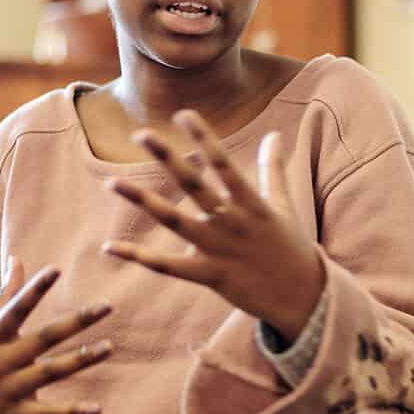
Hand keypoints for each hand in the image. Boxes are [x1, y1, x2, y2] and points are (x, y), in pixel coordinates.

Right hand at [0, 263, 111, 413]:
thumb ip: (3, 296)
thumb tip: (17, 259)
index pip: (15, 308)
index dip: (35, 289)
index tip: (56, 269)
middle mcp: (0, 361)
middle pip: (44, 339)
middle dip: (76, 322)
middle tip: (108, 306)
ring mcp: (8, 389)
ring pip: (51, 373)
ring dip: (81, 360)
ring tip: (110, 347)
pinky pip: (48, 413)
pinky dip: (72, 412)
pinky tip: (97, 409)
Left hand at [103, 111, 325, 340]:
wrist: (304, 299)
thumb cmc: (291, 248)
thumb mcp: (284, 206)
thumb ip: (274, 169)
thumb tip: (275, 134)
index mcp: (252, 204)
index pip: (224, 164)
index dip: (205, 138)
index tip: (184, 114)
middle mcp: (233, 223)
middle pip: (195, 186)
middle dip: (168, 159)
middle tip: (142, 134)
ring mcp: (220, 250)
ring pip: (175, 222)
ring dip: (143, 201)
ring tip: (113, 183)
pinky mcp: (211, 276)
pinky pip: (169, 267)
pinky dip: (139, 257)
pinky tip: (110, 247)